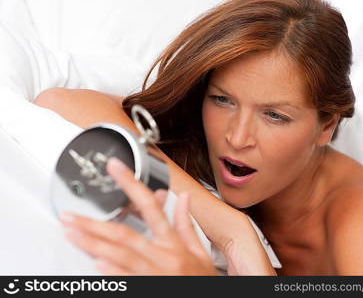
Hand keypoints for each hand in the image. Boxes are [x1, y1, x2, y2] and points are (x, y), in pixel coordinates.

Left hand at [60, 158, 216, 275]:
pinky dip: (111, 272)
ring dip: (93, 244)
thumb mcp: (199, 251)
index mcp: (175, 243)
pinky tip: (95, 262)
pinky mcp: (148, 289)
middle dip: (95, 224)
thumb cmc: (202, 280)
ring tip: (71, 233)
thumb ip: (187, 224)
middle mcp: (164, 257)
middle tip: (70, 215)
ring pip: (121, 256)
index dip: (131, 184)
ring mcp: (156, 275)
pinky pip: (127, 280)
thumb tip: (183, 198)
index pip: (151, 207)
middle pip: (125, 235)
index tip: (115, 167)